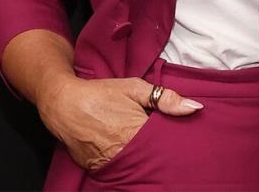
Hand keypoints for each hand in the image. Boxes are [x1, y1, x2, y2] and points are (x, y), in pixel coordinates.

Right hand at [36, 74, 203, 172]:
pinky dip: (128, 165)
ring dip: (145, 160)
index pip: (167, 144)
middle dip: (161, 153)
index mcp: (138, 131)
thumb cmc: (100, 93)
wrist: (63, 104)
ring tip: (147, 150)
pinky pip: (120, 170)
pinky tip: (130, 155)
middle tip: (166, 146)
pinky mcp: (99, 169)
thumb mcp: (134, 88)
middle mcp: (125, 151)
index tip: (181, 138)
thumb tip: (195, 107)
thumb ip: (165, 98)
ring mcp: (111, 163)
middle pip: (154, 159)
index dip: (174, 141)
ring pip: (138, 168)